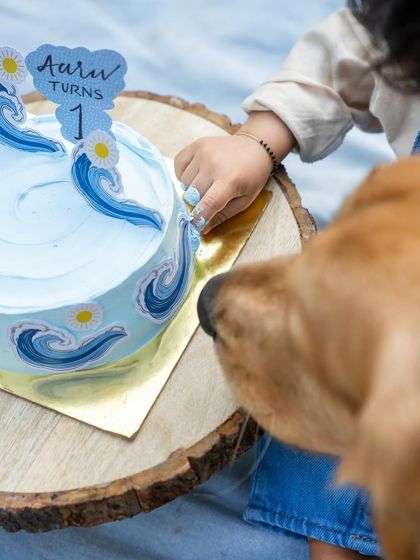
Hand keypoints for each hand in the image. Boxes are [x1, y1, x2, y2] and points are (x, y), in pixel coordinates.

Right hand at [174, 111, 295, 232]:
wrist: (254, 147)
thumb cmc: (251, 177)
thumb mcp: (244, 200)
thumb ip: (223, 215)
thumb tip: (203, 229)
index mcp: (230, 180)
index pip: (208, 203)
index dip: (199, 218)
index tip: (194, 226)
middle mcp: (214, 164)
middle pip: (193, 194)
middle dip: (198, 202)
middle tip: (209, 199)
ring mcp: (204, 152)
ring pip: (184, 182)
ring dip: (191, 188)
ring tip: (206, 184)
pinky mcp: (197, 144)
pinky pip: (178, 164)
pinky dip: (183, 174)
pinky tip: (196, 174)